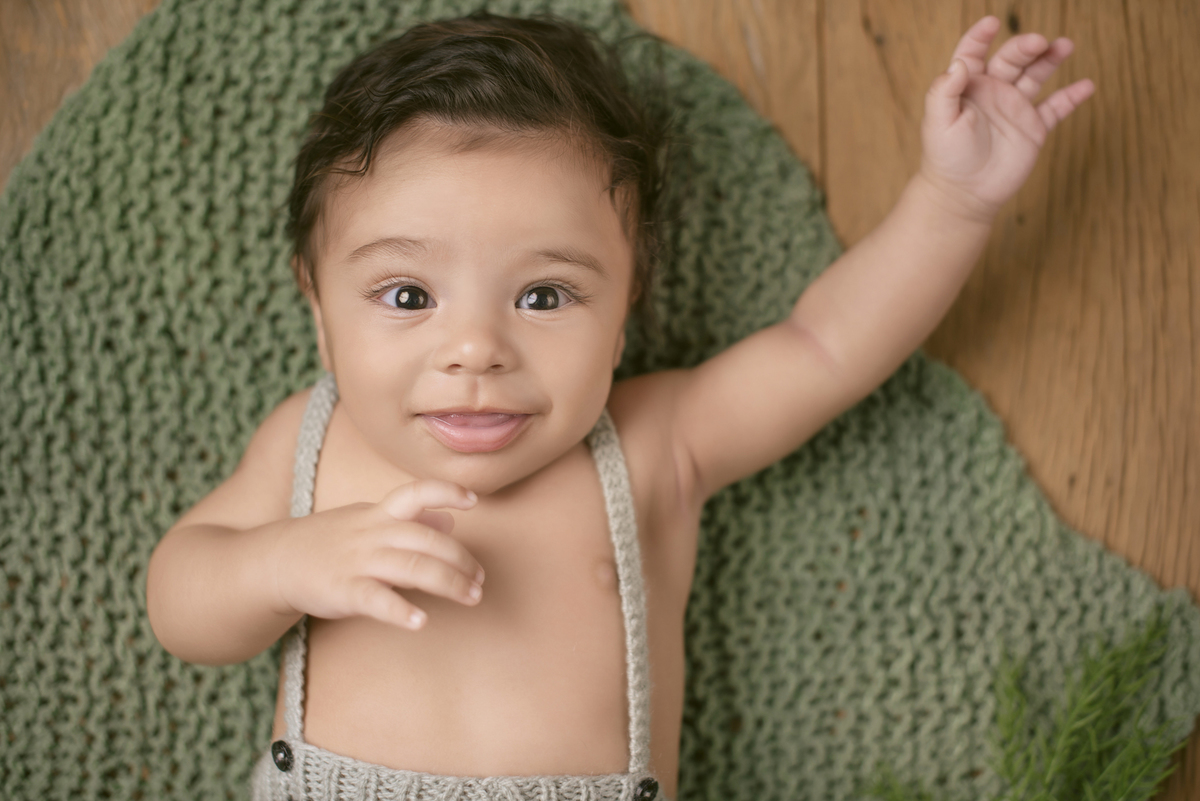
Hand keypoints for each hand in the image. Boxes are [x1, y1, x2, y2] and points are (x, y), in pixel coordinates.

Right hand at [271, 480, 483, 629]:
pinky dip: (401, 610)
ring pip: (412, 567)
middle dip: (460, 559)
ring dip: (448, 582)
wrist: (274, 561)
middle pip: (426, 540)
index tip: (473, 500)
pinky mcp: (344, 591)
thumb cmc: (329, 542)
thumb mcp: (368, 521)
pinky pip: (377, 600)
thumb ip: (410, 521)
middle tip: (480, 581)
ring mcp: (358, 561)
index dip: (445, 492)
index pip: (415, 493)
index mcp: (378, 514)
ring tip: (471, 597)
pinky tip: (421, 621)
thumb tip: (450, 521)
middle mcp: (372, 533)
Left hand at [919, 16, 1094, 221]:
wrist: (963, 195)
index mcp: (968, 88)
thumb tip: (958, 64)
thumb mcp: (937, 123)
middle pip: (1011, 59)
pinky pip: (1056, 108)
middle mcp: (993, 92)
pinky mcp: (1033, 129)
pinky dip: (1071, 97)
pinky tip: (1086, 86)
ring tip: (1064, 46)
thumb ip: (944, 92)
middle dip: (1025, 47)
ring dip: (1050, 59)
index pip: (973, 53)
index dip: (980, 36)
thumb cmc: (945, 159)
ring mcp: (1015, 109)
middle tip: (1039, 43)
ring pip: (1036, 76)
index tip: (992, 23)